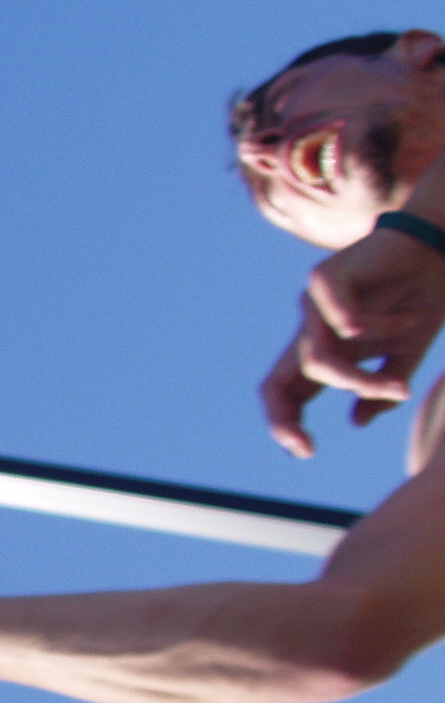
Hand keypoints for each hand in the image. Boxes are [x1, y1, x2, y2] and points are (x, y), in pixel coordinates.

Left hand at [261, 224, 444, 456]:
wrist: (439, 249)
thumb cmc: (421, 300)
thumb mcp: (405, 354)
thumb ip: (382, 388)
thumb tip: (357, 423)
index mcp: (326, 351)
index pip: (288, 392)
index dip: (285, 423)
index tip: (303, 453)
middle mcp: (311, 331)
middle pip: (275, 381)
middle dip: (282, 417)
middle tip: (303, 444)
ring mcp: (312, 305)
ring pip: (318, 359)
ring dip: (360, 377)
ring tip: (402, 371)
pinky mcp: (326, 277)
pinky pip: (344, 322)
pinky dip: (379, 328)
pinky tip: (408, 318)